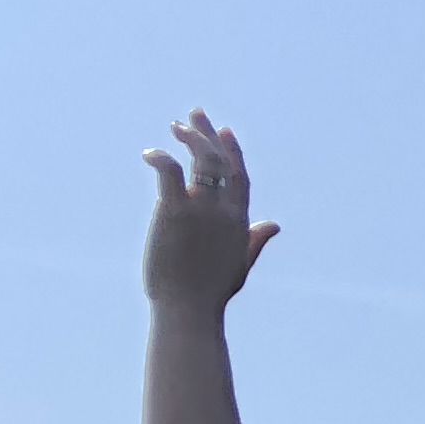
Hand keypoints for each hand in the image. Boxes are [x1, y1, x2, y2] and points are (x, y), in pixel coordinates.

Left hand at [140, 112, 276, 313]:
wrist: (189, 308)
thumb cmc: (210, 292)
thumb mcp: (239, 263)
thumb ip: (255, 240)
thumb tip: (274, 225)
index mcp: (239, 222)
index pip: (240, 176)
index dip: (233, 151)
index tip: (223, 131)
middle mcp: (223, 211)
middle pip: (220, 161)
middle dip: (208, 134)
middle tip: (193, 114)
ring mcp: (201, 210)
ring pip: (201, 160)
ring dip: (189, 138)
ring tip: (175, 127)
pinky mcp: (174, 211)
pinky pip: (169, 171)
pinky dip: (160, 157)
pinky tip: (150, 153)